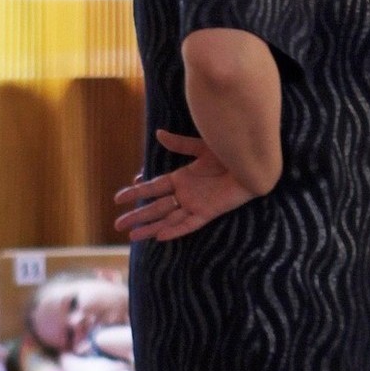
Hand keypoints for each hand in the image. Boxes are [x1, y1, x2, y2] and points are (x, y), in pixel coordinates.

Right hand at [114, 129, 254, 241]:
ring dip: (150, 227)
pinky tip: (159, 236)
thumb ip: (180, 144)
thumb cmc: (231, 154)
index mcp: (183, 178)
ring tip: (132, 236)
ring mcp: (196, 204)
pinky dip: (174, 230)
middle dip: (136, 216)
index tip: (119, 198)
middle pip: (155, 207)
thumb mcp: (201, 147)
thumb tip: (158, 134)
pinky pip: (188, 224)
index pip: (153, 188)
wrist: (253, 164)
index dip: (136, 192)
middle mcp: (186, 194)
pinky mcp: (209, 212)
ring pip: (167, 219)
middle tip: (117, 224)